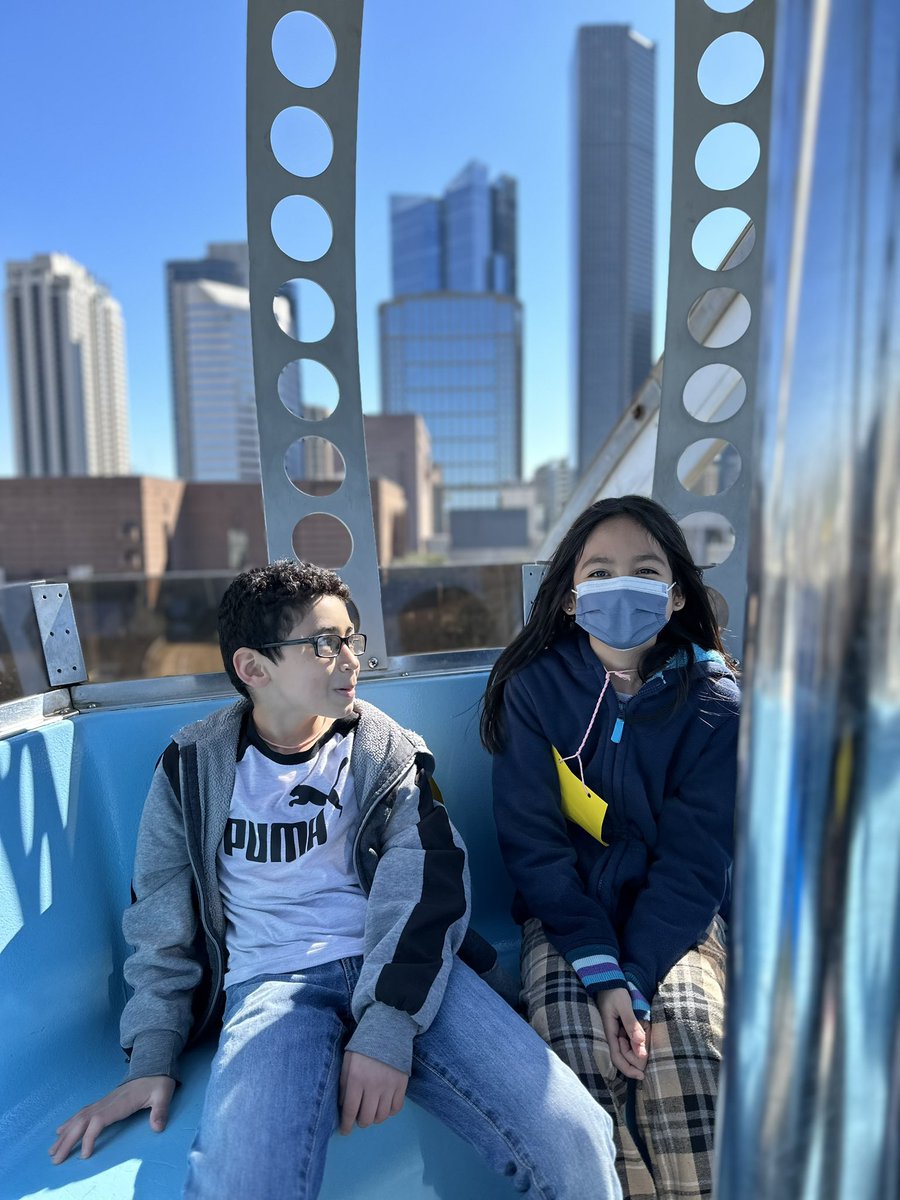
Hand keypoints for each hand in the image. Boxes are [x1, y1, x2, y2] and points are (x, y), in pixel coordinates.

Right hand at [49, 1076, 175, 1162]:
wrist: (155, 1066)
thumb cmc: (159, 1082)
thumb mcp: (164, 1094)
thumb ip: (161, 1110)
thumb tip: (157, 1127)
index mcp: (120, 1102)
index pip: (98, 1120)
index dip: (89, 1137)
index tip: (85, 1155)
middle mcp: (108, 1102)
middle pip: (83, 1121)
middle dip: (68, 1140)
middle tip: (55, 1159)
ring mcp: (104, 1101)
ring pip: (79, 1117)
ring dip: (65, 1134)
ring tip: (52, 1150)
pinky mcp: (103, 1102)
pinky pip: (83, 1113)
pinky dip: (70, 1123)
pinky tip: (61, 1132)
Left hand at [339, 1050, 407, 1133]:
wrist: (388, 1031)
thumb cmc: (363, 1047)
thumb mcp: (347, 1062)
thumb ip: (343, 1084)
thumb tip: (343, 1105)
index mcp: (356, 1079)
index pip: (350, 1110)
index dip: (346, 1124)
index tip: (344, 1131)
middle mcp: (373, 1086)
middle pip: (366, 1117)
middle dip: (360, 1122)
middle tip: (358, 1117)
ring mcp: (389, 1086)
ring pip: (381, 1116)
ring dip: (374, 1118)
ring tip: (371, 1111)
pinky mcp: (402, 1085)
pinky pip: (396, 1108)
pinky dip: (389, 1112)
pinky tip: (384, 1106)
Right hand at [597, 988, 648, 1079]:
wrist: (608, 979)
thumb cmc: (615, 991)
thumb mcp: (624, 1005)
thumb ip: (632, 1024)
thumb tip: (641, 1045)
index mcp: (609, 1031)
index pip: (618, 1058)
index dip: (629, 1069)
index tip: (642, 1075)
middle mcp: (612, 1034)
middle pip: (624, 1056)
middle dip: (636, 1061)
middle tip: (649, 1058)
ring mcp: (616, 1031)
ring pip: (628, 1049)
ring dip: (638, 1051)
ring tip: (648, 1044)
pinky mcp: (620, 1027)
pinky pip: (629, 1040)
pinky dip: (638, 1042)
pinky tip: (644, 1038)